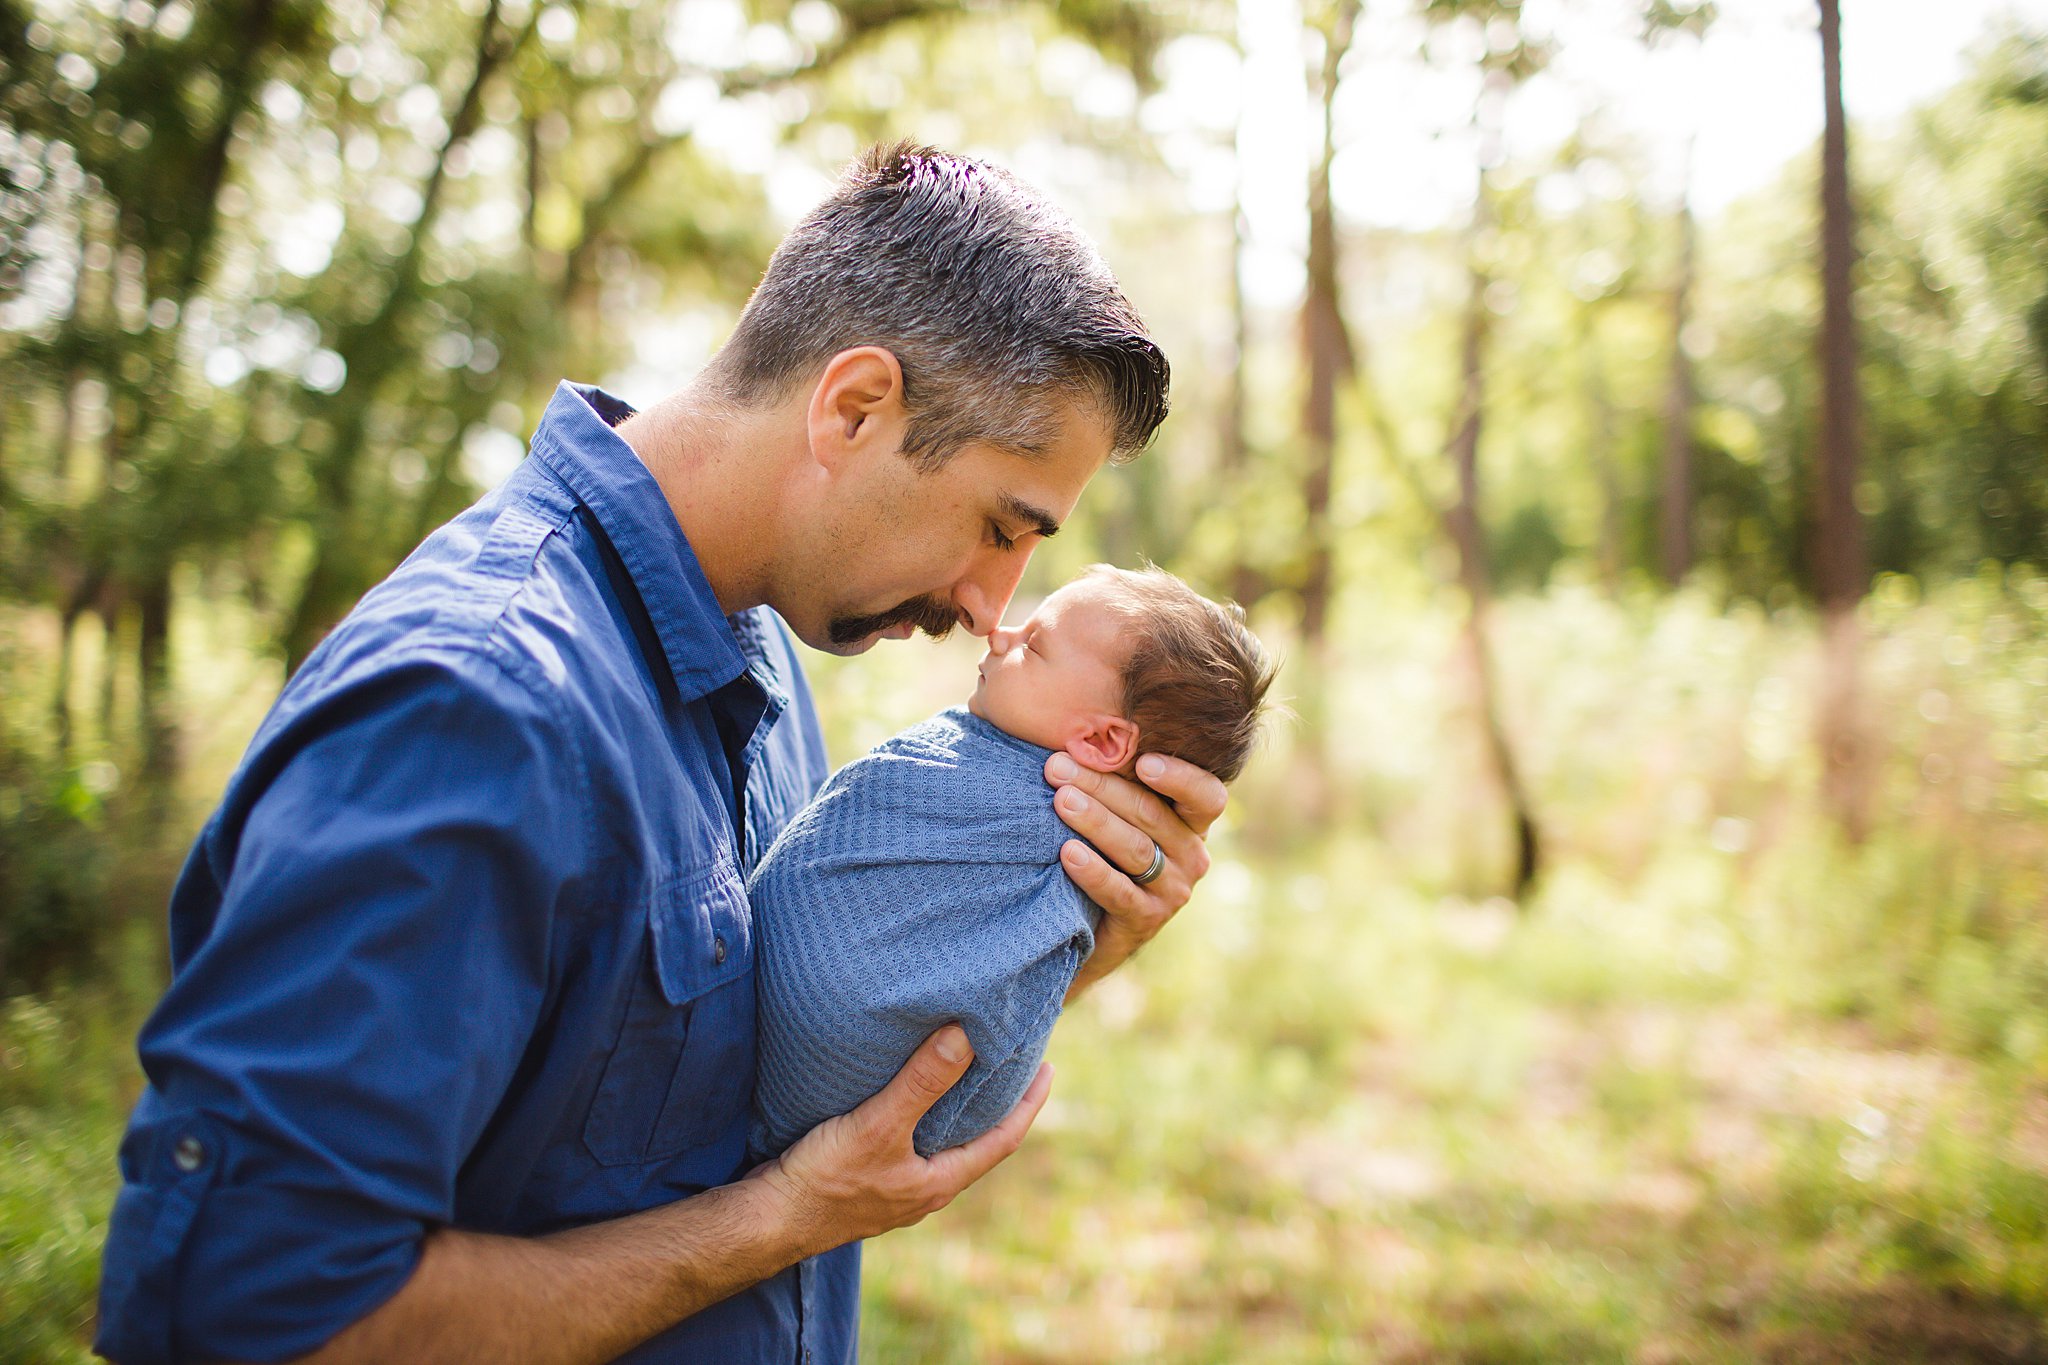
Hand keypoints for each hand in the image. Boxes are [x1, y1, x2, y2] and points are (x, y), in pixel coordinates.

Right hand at [746, 1025, 1052, 1259]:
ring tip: (963, 1071)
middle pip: (976, 1143)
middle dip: (996, 1105)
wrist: (767, 1220)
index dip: (1028, 1105)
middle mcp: (923, 1189)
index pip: (1003, 1140)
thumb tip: (968, 1037)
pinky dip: (920, 1115)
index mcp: (939, 1183)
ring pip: (940, 1144)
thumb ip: (923, 1083)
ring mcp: (894, 1187)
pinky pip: (908, 1142)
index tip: (1049, 1070)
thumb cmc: (826, 1180)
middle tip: (1011, 1064)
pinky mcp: (865, 1179)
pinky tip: (905, 1094)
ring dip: (956, 1109)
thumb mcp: (879, 1125)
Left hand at [1044, 750, 1226, 998]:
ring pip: (1135, 849)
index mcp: (1191, 822)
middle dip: (1101, 785)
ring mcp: (1173, 891)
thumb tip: (1076, 738)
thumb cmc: (1103, 852)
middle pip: (1151, 814)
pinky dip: (1093, 870)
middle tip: (1057, 767)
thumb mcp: (1118, 815)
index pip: (1207, 795)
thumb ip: (1116, 780)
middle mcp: (1192, 855)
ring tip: (1060, 800)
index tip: (1142, 760)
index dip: (1180, 777)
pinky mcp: (1147, 920)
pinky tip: (1067, 852)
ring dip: (1095, 821)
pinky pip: (1120, 891)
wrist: (1093, 925)